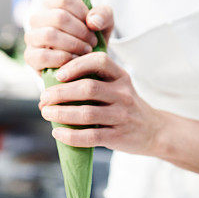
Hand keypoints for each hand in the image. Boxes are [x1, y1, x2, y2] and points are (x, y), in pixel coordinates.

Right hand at [24, 0, 113, 72]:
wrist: (84, 64)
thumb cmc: (90, 38)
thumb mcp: (103, 23)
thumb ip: (104, 15)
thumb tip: (92, 21)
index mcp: (53, 4)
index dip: (83, 12)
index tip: (93, 26)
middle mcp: (38, 17)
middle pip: (59, 17)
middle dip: (81, 32)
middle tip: (93, 42)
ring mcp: (32, 37)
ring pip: (49, 35)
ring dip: (73, 44)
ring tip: (86, 51)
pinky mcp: (31, 56)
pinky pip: (42, 56)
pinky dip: (62, 58)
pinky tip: (74, 60)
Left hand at [38, 52, 163, 155]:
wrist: (154, 131)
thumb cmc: (125, 107)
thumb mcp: (118, 87)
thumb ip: (94, 81)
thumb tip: (52, 84)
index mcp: (121, 76)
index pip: (99, 61)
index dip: (76, 65)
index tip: (58, 74)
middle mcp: (123, 93)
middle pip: (88, 88)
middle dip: (60, 93)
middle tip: (44, 98)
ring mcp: (122, 115)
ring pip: (87, 113)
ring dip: (61, 113)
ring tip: (46, 113)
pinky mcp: (119, 136)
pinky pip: (91, 136)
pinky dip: (70, 135)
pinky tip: (57, 133)